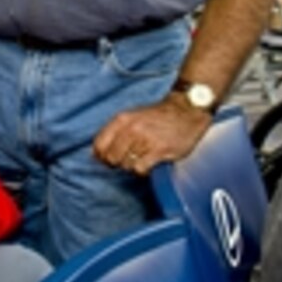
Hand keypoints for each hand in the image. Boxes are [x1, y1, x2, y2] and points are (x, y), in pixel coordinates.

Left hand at [92, 93, 212, 176]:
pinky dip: (144, 169)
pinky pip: (140, 169)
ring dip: (133, 165)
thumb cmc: (157, 117)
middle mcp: (131, 129)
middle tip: (129, 158)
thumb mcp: (132, 117)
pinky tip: (151, 161)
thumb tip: (96, 154)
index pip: (99, 146)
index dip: (102, 157)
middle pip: (111, 158)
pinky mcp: (158, 150)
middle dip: (118, 163)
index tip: (110, 159)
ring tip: (144, 156)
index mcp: (122, 119)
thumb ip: (114, 133)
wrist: (186, 111)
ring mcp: (145, 140)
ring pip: (126, 165)